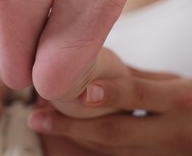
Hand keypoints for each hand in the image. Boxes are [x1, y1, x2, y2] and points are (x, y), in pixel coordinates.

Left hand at [29, 69, 191, 154]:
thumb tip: (93, 67)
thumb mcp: (173, 83)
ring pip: (110, 148)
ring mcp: (159, 154)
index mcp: (178, 101)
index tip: (79, 92)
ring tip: (43, 122)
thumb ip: (136, 79)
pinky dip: (87, 144)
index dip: (110, 94)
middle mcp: (169, 131)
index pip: (139, 95)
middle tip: (38, 117)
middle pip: (115, 132)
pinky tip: (66, 132)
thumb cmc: (191, 101)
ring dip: (73, 135)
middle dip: (72, 126)